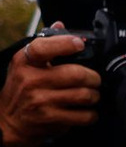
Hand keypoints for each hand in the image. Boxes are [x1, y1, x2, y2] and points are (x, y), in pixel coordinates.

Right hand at [0, 26, 100, 146]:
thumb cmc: (21, 88)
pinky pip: (83, 115)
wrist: (9, 120)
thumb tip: (60, 25)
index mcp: (25, 62)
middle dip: (93, 77)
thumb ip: (44, 46)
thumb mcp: (24, 64)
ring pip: (83, 95)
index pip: (42, 48)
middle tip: (95, 79)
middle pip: (75, 74)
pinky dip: (91, 114)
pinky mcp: (51, 118)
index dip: (64, 44)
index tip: (79, 43)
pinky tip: (88, 111)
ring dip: (95, 96)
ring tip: (93, 95)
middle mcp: (31, 80)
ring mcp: (41, 100)